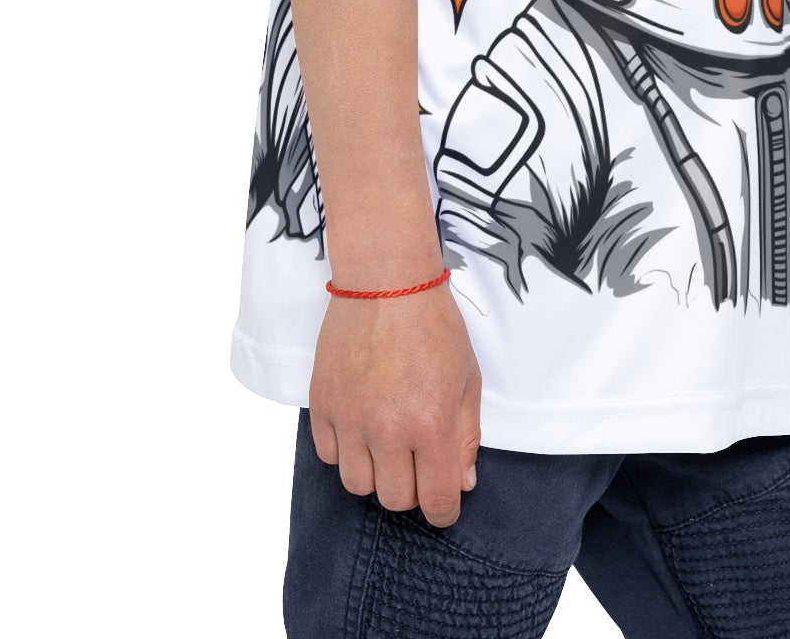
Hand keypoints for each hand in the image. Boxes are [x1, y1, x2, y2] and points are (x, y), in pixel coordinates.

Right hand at [309, 275, 482, 526]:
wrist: (385, 281)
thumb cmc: (434, 325)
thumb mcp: (468, 378)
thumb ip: (466, 437)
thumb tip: (462, 484)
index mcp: (431, 424)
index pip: (436, 501)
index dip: (445, 509)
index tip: (444, 501)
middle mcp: (387, 429)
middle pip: (395, 499)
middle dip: (412, 488)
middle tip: (417, 458)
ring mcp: (349, 419)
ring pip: (357, 485)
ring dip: (376, 473)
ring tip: (387, 441)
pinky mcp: (321, 405)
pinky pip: (329, 456)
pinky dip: (346, 450)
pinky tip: (361, 424)